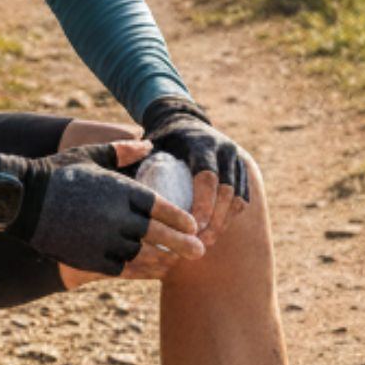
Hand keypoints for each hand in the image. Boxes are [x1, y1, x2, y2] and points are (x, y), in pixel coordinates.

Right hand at [0, 141, 203, 275]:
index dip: (181, 218)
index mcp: (121, 190)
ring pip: (144, 256)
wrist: (22, 200)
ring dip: (164, 261)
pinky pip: (123, 269)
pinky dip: (141, 272)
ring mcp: (104, 241)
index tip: (194, 225)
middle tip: (200, 251)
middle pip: (160, 235)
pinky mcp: (90, 259)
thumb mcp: (91, 154)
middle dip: (183, 244)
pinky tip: (151, 272)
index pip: (162, 207)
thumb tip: (148, 144)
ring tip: (176, 263)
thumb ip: (122, 152)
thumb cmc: (57, 173)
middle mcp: (117, 217)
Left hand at [142, 96, 248, 245]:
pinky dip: (230, 217)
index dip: (202, 205)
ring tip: (206, 242)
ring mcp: (236, 159)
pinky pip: (242, 199)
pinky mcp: (242, 171)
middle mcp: (224, 149)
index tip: (191, 229)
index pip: (207, 177)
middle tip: (199, 243)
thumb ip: (136, 166)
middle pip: (226, 191)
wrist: (184, 121)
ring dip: (223, 223)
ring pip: (237, 197)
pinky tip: (215, 232)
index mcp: (201, 143)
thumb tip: (121, 195)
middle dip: (214, 221)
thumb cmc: (160, 141)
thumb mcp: (148, 148)